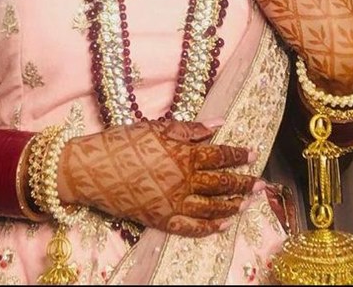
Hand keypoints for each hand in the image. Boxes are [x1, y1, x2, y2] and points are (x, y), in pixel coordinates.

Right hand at [59, 118, 262, 236]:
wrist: (91, 169)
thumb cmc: (123, 142)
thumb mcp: (157, 127)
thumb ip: (190, 129)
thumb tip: (218, 124)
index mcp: (182, 153)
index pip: (219, 155)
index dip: (237, 154)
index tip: (252, 153)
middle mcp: (182, 180)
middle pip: (221, 183)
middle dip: (243, 183)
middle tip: (261, 183)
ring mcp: (172, 203)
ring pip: (211, 207)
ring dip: (233, 205)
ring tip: (248, 203)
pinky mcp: (161, 220)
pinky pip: (191, 228)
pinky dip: (209, 227)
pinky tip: (223, 225)